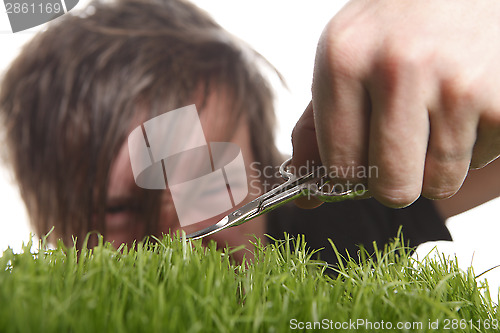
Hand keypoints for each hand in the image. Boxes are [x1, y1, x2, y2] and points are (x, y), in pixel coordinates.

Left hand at [292, 0, 499, 207]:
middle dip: (395, 180)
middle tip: (402, 146)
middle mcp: (396, 69)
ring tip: (436, 113)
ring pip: (440, 183)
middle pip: (392, 188)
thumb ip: (317, 131)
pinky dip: (473, 144)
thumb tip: (306, 200)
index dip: (352, 176)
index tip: (362, 160)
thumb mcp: (344, 59)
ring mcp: (456, 83)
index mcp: (344, 61)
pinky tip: (466, 103)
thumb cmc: (397, 26)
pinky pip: (480, 162)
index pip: (340, 168)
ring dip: (436, 163)